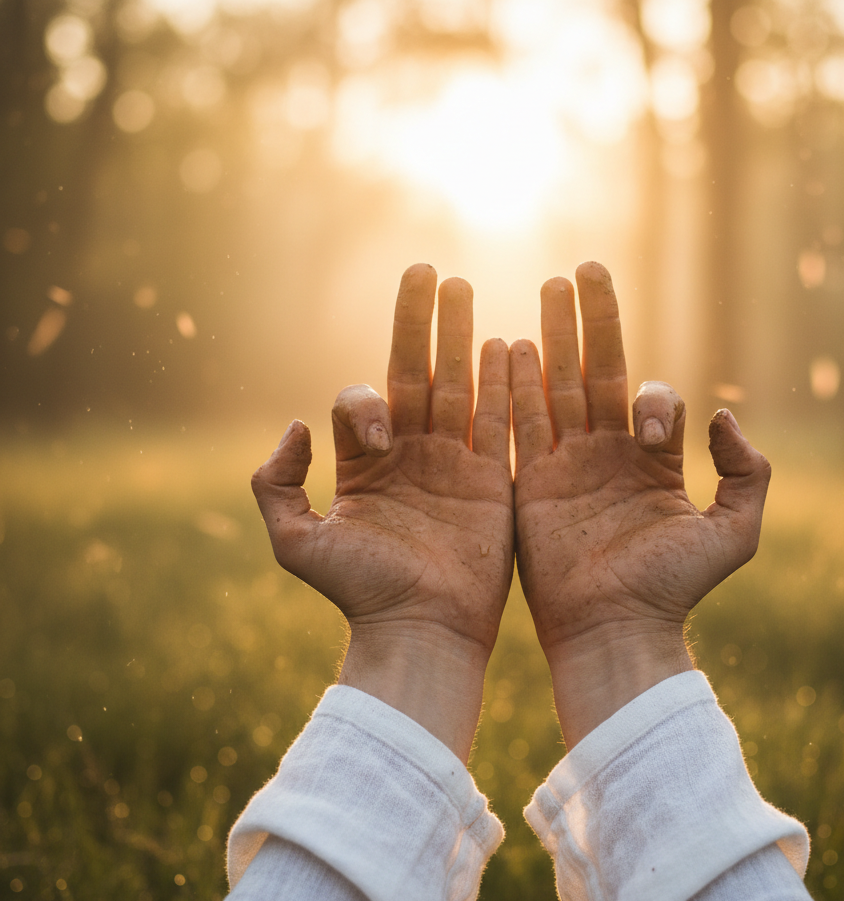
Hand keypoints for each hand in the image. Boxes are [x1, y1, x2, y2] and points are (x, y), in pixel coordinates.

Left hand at [251, 265, 513, 760]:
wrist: (420, 630)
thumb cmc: (360, 593)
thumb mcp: (296, 544)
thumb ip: (275, 486)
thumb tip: (296, 427)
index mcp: (366, 464)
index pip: (366, 400)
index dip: (367, 401)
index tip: (383, 432)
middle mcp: (410, 455)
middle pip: (416, 372)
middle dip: (422, 322)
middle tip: (429, 271)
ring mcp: (455, 463)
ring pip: (459, 384)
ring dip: (463, 336)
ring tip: (465, 288)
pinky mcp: (493, 479)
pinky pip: (499, 420)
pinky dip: (505, 383)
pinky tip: (511, 343)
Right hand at [510, 262, 770, 747]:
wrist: (614, 629)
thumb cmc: (673, 590)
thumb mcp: (734, 535)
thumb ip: (747, 474)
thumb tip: (722, 415)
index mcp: (651, 462)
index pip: (648, 398)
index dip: (651, 396)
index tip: (645, 432)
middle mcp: (606, 455)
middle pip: (596, 372)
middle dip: (590, 321)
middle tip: (583, 269)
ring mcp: (565, 466)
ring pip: (557, 387)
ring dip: (551, 337)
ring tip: (546, 288)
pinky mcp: (529, 483)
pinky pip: (519, 425)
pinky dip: (513, 386)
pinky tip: (505, 344)